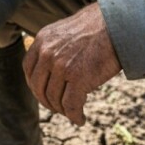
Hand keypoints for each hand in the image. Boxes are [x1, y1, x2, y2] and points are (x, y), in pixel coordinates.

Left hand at [22, 2, 120, 125]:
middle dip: (47, 101)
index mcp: (42, 41)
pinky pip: (70, 105)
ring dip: (62, 110)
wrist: (116, 25)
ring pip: (54, 98)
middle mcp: (47, 53)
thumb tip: (48, 71)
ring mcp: (61, 66)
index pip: (28, 69)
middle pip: (38, 87)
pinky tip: (80, 119)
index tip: (44, 93)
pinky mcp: (78, 78)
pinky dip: (75, 116)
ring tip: (72, 113)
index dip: (35, 86)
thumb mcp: (63, 32)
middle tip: (58, 108)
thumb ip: (52, 48)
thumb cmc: (95, 29)